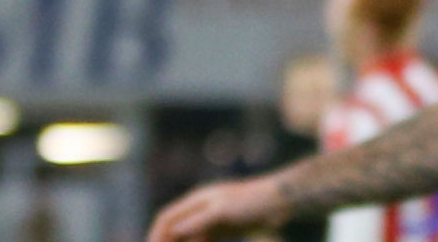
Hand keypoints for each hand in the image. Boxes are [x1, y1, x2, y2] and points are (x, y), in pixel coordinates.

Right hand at [147, 177, 287, 241]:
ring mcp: (212, 217)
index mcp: (198, 199)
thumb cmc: (252, 201)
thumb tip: (172, 231)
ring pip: (188, 236)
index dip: (155, 235)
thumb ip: (197, 221)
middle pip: (175, 228)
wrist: (281, 200)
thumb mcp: (222, 211)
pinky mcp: (224, 227)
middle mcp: (201, 207)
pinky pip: (202, 239)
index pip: (167, 218)